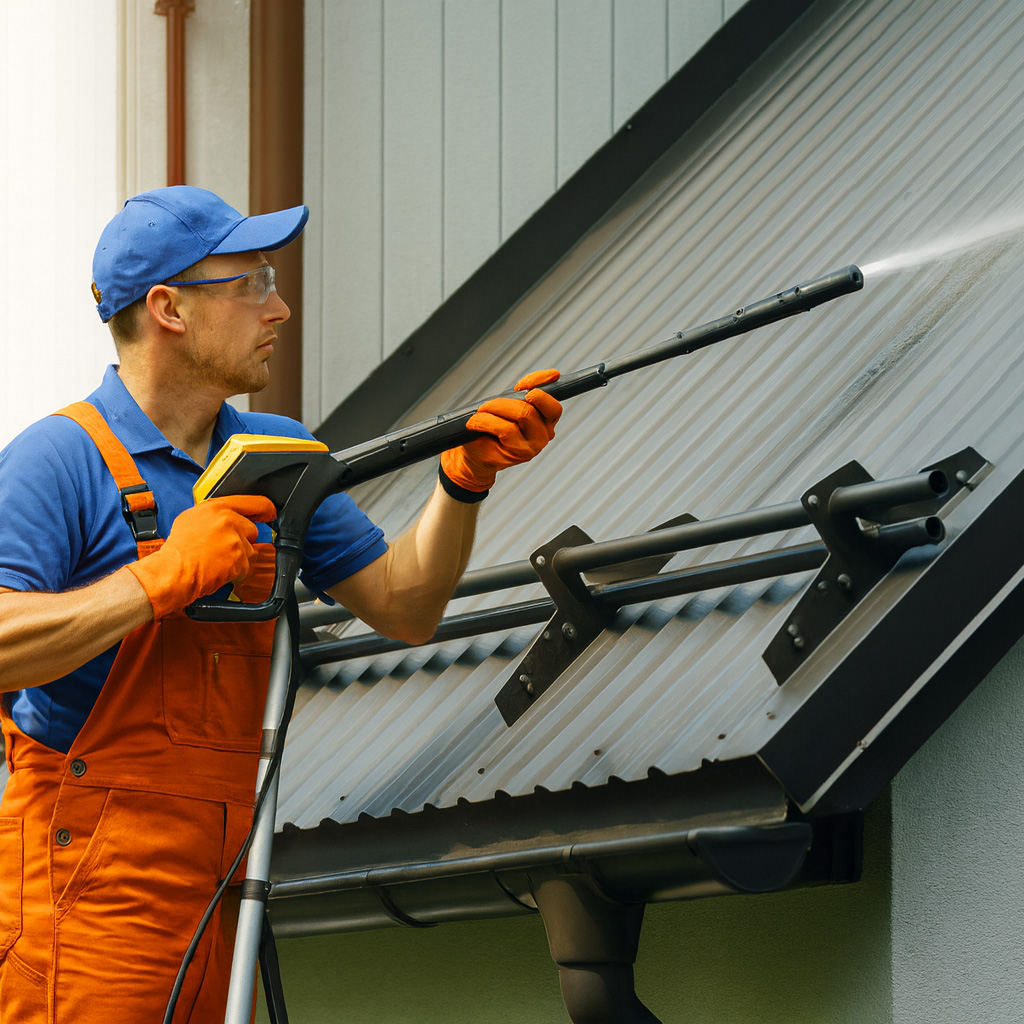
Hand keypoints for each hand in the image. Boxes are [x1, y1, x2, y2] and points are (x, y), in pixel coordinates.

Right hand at [126, 495, 276, 617]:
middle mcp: (229, 520)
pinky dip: (236, 572)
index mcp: (217, 507)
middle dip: (242, 540)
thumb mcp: (191, 518)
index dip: (265, 509)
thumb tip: (226, 515)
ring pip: (250, 550)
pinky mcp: (239, 559)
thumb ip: (213, 514)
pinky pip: (246, 567)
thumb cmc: (177, 549)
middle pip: (252, 530)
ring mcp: (236, 540)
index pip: (254, 502)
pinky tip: (219, 570)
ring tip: (218, 560)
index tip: (270, 513)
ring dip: (239, 557)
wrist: (173, 570)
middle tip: (222, 548)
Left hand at [440, 369, 561, 494]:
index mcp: (547, 422)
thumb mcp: (512, 402)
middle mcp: (544, 436)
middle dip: (504, 402)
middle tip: (487, 405)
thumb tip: (554, 374)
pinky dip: (485, 421)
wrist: (474, 454)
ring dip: (493, 410)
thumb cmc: (493, 426)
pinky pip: (504, 429)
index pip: (553, 406)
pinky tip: (475, 423)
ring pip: (520, 415)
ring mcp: (532, 448)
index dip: (538, 390)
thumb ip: (532, 387)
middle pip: (530, 409)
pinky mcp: (516, 454)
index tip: (520, 386)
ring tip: (480, 414)